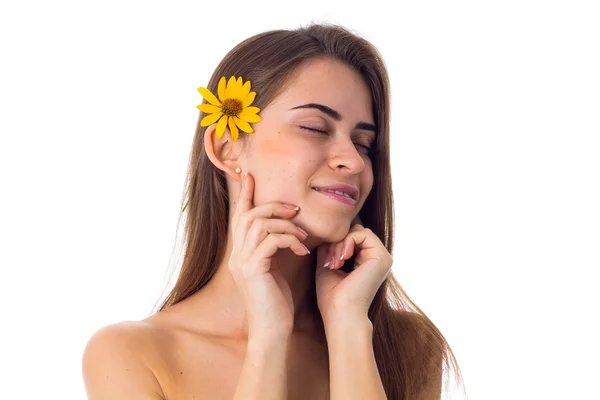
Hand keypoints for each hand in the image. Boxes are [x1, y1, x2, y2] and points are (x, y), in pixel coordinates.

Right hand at [228, 172, 309, 337]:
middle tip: (295, 209)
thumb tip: (290, 228)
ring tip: (303, 233)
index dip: (245, 195)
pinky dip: (289, 239)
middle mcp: (237, 255)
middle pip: (248, 215)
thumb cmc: (277, 303)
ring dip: (284, 223)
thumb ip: (275, 248)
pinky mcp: (253, 270)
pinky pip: (270, 241)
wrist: (272, 332)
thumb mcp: (275, 269)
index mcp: (241, 254)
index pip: (239, 217)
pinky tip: (302, 249)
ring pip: (258, 224)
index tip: (250, 175)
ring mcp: (242, 262)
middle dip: (272, 205)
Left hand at [314, 216, 392, 324]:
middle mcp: (377, 259)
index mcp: (367, 262)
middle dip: (337, 242)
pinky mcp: (382, 257)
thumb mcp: (328, 266)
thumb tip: (326, 231)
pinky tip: (342, 258)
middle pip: (355, 232)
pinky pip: (363, 233)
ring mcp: (382, 257)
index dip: (336, 243)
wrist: (341, 314)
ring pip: (358, 231)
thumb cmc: (333, 297)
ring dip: (341, 243)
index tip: (327, 262)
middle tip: (330, 262)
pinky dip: (348, 241)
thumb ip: (330, 248)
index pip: (352, 238)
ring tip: (335, 262)